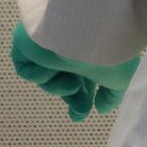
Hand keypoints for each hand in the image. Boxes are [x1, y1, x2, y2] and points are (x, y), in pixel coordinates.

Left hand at [10, 23, 140, 121]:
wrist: (87, 31)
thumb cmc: (109, 52)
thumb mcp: (121, 79)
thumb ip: (112, 96)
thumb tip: (102, 109)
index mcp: (89, 48)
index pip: (83, 73)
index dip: (84, 94)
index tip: (85, 113)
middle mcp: (68, 44)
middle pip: (64, 76)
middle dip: (72, 97)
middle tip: (78, 114)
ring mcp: (47, 43)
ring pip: (47, 77)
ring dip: (60, 87)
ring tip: (72, 84)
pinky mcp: (25, 43)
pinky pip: (28, 69)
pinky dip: (40, 75)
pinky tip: (53, 67)